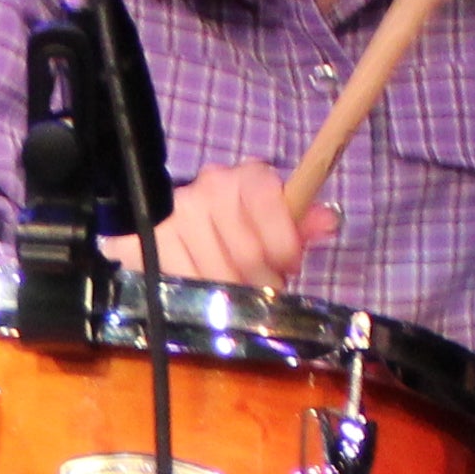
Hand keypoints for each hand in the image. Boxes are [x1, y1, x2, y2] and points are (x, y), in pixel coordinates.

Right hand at [110, 162, 337, 291]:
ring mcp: (175, 213)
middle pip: (247, 253)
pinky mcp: (146, 239)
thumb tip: (328, 221)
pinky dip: (196, 297)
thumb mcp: (279, 220)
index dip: (283, 245)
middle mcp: (210, 186)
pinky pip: (180, 282)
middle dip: (260, 281)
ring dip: (230, 295)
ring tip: (233, 292)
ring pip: (216, 275)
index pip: (270, 205)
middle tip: (261, 288)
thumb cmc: (241, 225)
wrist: (180, 222)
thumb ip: (303, 222)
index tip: (287, 266)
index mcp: (248, 176)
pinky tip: (203, 292)